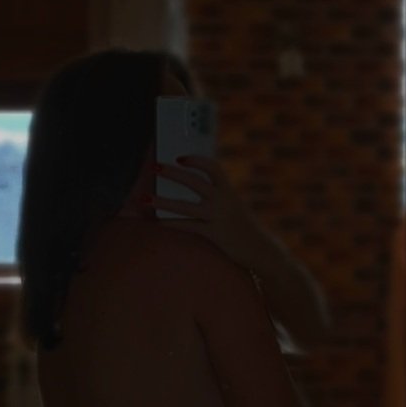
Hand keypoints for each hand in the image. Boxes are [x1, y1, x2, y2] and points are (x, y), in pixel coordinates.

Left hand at [147, 156, 261, 271]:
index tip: (180, 158)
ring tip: (145, 198)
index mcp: (229, 191)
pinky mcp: (213, 234)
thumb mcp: (234, 206)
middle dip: (173, 173)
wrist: (260, 249)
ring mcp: (217, 218)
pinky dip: (170, 223)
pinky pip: (187, 226)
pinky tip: (157, 223)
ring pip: (185, 206)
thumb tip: (196, 186)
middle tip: (155, 167)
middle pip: (194, 182)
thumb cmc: (243, 226)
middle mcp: (223, 201)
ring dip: (162, 201)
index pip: (213, 168)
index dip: (196, 161)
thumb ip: (218, 195)